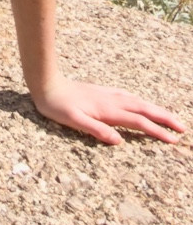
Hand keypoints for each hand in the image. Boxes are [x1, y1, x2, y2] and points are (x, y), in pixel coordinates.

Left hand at [32, 78, 185, 145]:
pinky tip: (141, 103)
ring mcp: (108, 94)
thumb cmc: (57, 105)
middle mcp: (112, 100)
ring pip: (138, 102)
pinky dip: (141, 102)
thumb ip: (96, 130)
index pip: (139, 122)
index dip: (157, 131)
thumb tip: (119, 141)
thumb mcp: (73, 121)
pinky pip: (129, 96)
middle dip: (165, 118)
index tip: (173, 140)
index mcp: (108, 110)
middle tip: (182, 129)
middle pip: (144, 109)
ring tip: (169, 117)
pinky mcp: (102, 92)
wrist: (46, 83)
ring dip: (155, 109)